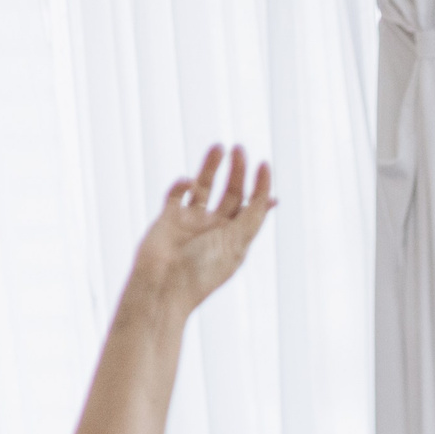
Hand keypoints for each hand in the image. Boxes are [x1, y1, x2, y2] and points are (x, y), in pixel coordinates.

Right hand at [131, 144, 274, 316]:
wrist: (162, 287)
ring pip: (205, 188)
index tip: (264, 164)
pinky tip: (188, 183)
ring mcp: (191, 222)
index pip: (252, 206)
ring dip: (211, 167)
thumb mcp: (235, 243)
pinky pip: (177, 194)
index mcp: (236, 238)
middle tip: (240, 149)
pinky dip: (182, 184)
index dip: (260, 185)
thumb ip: (252, 219)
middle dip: (237, 172)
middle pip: (231, 193)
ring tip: (219, 146)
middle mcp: (215, 229)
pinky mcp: (168, 218)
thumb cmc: (202, 271)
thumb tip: (271, 198)